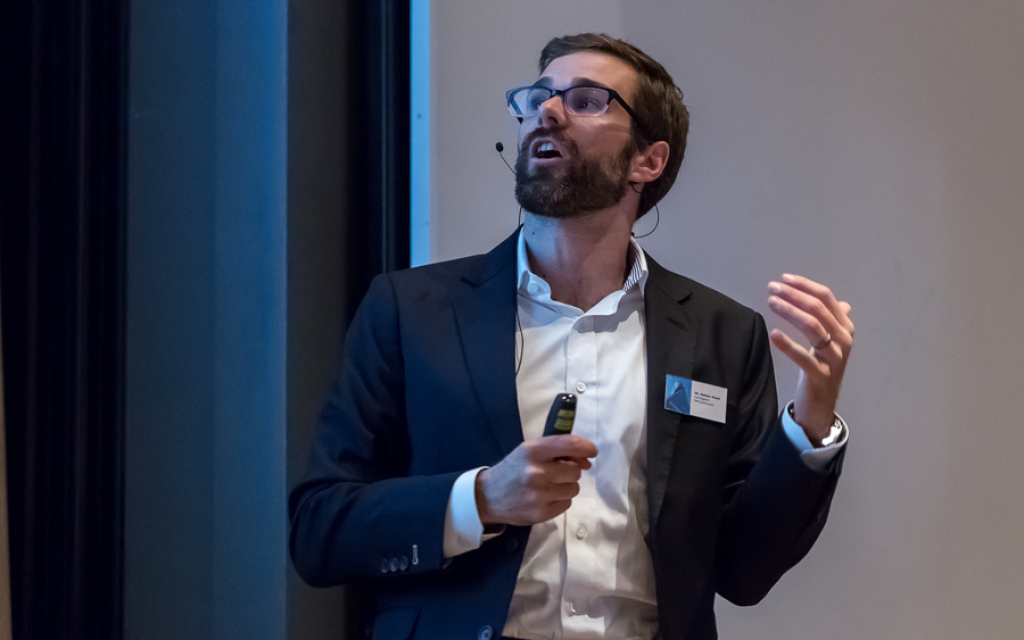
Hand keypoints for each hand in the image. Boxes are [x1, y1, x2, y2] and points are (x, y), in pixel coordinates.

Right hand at [475, 435, 597, 526]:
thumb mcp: (528, 451)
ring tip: (549, 486)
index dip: (586, 447)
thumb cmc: (513, 469)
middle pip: (575, 470)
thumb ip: (556, 450)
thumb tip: (586, 460)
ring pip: (573, 488)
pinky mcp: (542, 512)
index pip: (570, 444)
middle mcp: (537, 471)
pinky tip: (545, 497)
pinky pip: (567, 503)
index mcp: (533, 450)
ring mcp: (540, 494)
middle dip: (570, 470)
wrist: (488, 496)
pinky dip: (560, 500)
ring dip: (566, 486)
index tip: (591, 451)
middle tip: (557, 473)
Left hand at [767, 274, 853, 443]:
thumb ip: (834, 323)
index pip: (826, 298)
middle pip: (818, 309)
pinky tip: (773, 335)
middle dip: (794, 295)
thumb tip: (842, 304)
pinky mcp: (821, 375)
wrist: (821, 405)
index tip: (784, 279)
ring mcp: (834, 358)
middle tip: (772, 288)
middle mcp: (843, 340)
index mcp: (845, 328)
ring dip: (790, 311)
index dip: (805, 286)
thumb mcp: (830, 344)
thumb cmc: (822, 369)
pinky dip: (788, 345)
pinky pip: (804, 357)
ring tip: (771, 303)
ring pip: (813, 327)